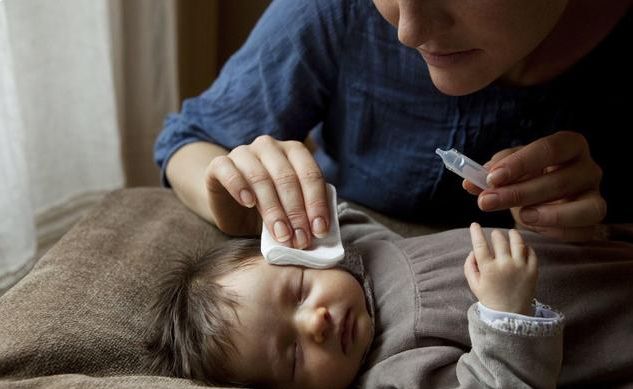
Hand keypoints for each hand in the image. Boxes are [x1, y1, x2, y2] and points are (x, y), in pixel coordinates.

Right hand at [205, 135, 329, 248]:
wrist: (231, 206)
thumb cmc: (268, 207)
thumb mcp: (291, 210)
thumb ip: (307, 213)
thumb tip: (320, 231)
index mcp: (294, 151)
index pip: (310, 174)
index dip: (316, 203)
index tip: (319, 231)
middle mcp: (269, 146)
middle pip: (287, 177)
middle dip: (296, 212)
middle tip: (300, 239)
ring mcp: (243, 152)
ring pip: (260, 177)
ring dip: (273, 209)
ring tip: (280, 234)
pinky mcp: (219, 164)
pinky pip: (228, 170)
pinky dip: (239, 186)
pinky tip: (249, 204)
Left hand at [463, 131, 606, 240]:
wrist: (546, 199)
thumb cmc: (528, 177)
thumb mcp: (510, 170)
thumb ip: (491, 173)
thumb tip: (469, 182)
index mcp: (569, 145)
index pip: (549, 148)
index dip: (520, 163)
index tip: (492, 177)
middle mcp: (589, 168)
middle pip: (559, 181)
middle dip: (518, 193)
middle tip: (487, 202)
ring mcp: (596, 195)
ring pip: (582, 207)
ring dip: (547, 215)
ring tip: (519, 216)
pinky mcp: (594, 221)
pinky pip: (583, 230)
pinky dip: (557, 231)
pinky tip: (533, 228)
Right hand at [464, 223, 537, 315]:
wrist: (510, 315)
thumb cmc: (490, 298)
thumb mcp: (473, 284)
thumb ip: (469, 265)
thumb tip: (474, 250)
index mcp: (488, 269)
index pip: (480, 245)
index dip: (476, 232)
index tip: (474, 225)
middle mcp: (505, 265)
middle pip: (499, 240)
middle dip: (495, 234)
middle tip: (495, 234)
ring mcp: (521, 267)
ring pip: (518, 242)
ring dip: (513, 234)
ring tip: (511, 232)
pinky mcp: (533, 271)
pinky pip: (531, 252)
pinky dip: (526, 246)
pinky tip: (522, 246)